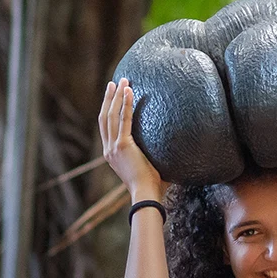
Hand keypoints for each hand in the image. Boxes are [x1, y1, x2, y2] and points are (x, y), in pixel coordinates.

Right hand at [99, 79, 165, 200]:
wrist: (147, 196)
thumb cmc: (152, 186)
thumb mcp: (147, 167)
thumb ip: (151, 155)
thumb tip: (171, 147)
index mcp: (111, 155)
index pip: (106, 127)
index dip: (108, 110)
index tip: (113, 96)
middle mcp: (108, 150)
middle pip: (105, 117)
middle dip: (109, 98)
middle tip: (114, 83)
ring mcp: (113, 148)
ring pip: (111, 115)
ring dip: (117, 97)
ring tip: (122, 81)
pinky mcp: (122, 146)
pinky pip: (124, 120)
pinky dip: (126, 104)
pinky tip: (130, 92)